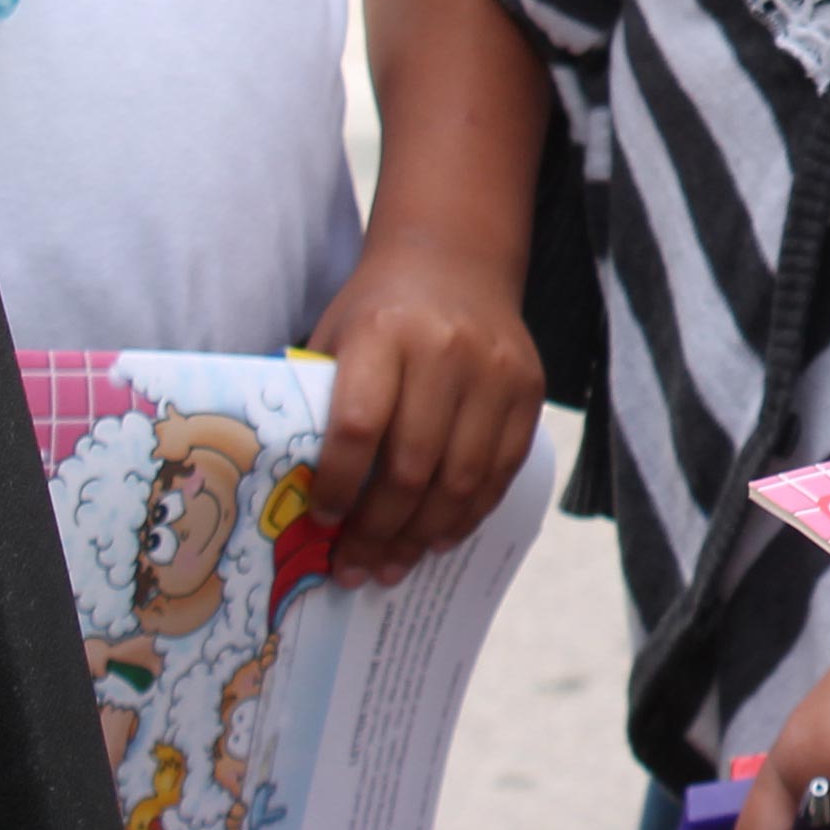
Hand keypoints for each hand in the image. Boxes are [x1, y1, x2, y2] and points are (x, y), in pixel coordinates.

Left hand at [304, 231, 541, 583]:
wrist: (455, 261)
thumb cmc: (377, 314)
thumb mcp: (335, 340)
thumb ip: (320, 407)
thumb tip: (299, 503)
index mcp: (382, 334)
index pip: (358, 426)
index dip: (337, 485)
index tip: (320, 522)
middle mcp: (445, 351)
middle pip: (412, 463)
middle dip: (378, 529)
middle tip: (353, 568)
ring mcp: (496, 371)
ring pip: (462, 477)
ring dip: (423, 534)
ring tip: (392, 565)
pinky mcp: (530, 388)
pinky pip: (503, 468)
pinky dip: (470, 512)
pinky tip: (438, 536)